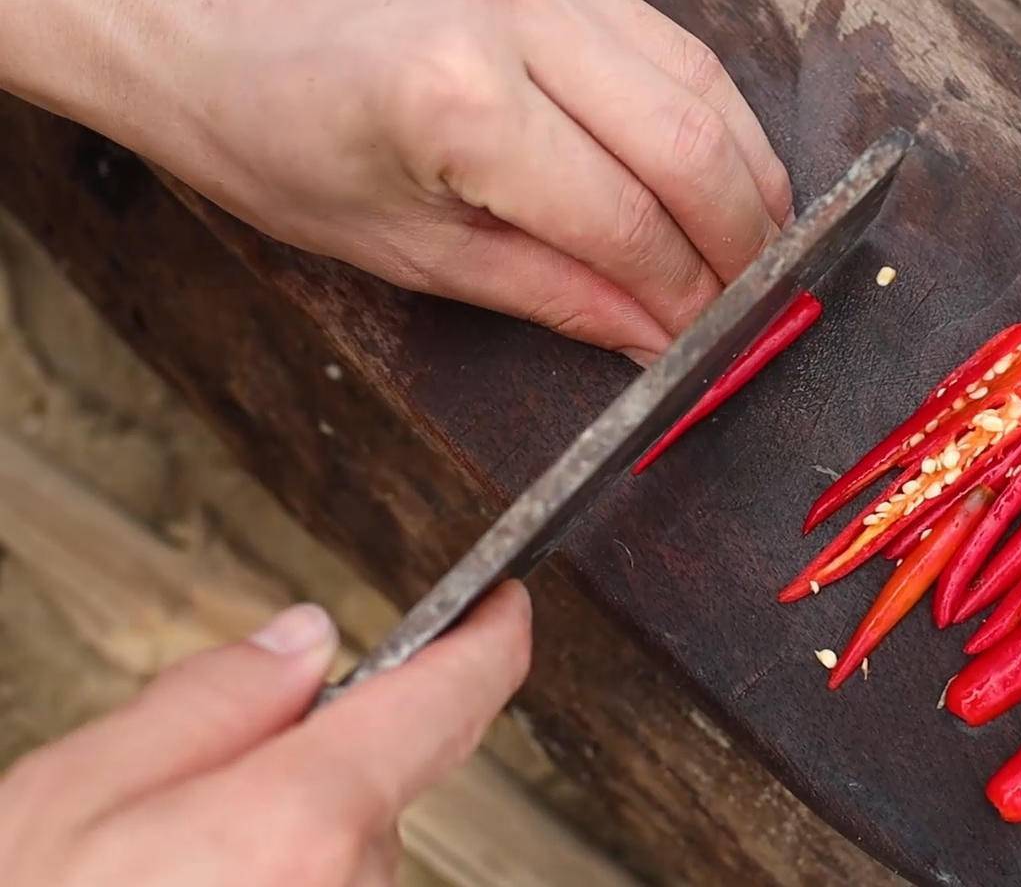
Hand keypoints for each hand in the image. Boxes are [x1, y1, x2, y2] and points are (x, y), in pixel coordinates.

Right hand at [0, 583, 530, 886]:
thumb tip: (304, 641)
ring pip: (353, 865)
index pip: (447, 702)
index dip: (487, 643)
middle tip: (187, 811)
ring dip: (291, 856)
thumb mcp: (68, 801)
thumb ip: (206, 703)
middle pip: (380, 790)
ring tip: (169, 886)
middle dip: (312, 773)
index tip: (504, 608)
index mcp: (298, 822)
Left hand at [1, 0, 792, 361]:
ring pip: (698, 76)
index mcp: (455, 99)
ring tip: (761, 239)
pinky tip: (715, 164)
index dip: (684, 294)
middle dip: (743, 234)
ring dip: (745, 167)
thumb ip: (547, 291)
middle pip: (687, 139)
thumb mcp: (400, 249)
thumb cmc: (264, 138)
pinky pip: (661, 35)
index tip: (712, 344)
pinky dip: (704, 109)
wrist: (191, 12)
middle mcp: (507, 13)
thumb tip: (656, 335)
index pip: (622, 218)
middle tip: (761, 300)